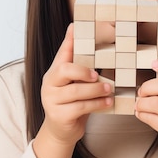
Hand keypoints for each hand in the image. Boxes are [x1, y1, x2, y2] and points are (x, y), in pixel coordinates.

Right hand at [39, 24, 112, 146]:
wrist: (62, 130)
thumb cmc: (71, 102)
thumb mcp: (73, 83)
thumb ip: (78, 67)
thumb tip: (85, 43)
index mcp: (53, 73)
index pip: (60, 53)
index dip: (68, 40)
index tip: (75, 27)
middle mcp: (49, 84)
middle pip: (64, 70)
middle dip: (83, 71)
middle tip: (97, 75)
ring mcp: (52, 100)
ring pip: (76, 91)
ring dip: (96, 90)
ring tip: (109, 90)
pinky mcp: (59, 116)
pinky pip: (81, 107)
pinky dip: (97, 104)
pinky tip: (107, 103)